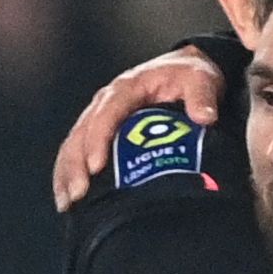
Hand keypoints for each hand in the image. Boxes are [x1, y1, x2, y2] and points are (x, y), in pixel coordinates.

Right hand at [51, 47, 222, 207]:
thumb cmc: (188, 76)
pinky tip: (67, 200)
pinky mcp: (99, 132)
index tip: (96, 166)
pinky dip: (68, 175)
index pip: (106, 113)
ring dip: (67, 173)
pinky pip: (76, 153)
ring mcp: (99, 117)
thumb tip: (205, 117)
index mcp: (127, 88)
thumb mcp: (200, 79)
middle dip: (76, 164)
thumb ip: (201, 96)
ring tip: (68, 202)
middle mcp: (106, 102)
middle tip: (78, 193)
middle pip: (82, 132)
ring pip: (73, 145)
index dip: (98, 138)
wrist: (183, 70)